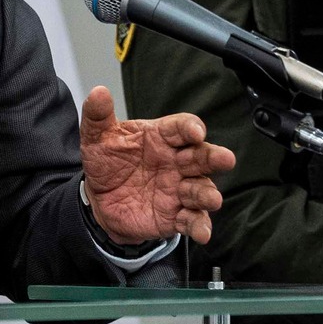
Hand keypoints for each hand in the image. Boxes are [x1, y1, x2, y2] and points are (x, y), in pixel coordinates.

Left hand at [78, 86, 235, 245]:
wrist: (98, 200)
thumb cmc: (107, 162)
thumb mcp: (97, 137)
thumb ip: (98, 115)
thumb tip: (98, 92)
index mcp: (161, 137)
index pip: (181, 128)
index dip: (190, 128)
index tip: (195, 132)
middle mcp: (176, 162)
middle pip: (201, 157)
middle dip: (214, 157)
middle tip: (225, 159)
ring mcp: (178, 189)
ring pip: (201, 189)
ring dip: (208, 194)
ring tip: (212, 199)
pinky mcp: (175, 216)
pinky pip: (192, 220)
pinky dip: (199, 226)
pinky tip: (202, 232)